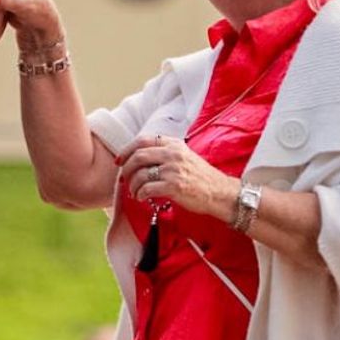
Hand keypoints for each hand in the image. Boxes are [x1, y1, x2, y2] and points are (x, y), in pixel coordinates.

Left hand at [115, 134, 236, 220]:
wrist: (219, 192)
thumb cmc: (200, 177)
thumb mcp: (184, 156)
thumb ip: (165, 153)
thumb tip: (137, 158)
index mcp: (174, 144)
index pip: (143, 140)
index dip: (126, 150)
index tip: (120, 160)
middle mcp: (173, 154)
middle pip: (138, 156)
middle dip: (126, 169)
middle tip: (124, 179)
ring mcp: (173, 170)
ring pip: (140, 174)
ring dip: (132, 185)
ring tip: (135, 192)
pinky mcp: (174, 186)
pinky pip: (147, 189)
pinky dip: (140, 194)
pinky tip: (142, 198)